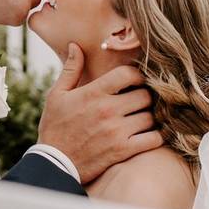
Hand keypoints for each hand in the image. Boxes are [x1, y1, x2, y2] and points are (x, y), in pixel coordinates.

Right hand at [36, 43, 162, 183]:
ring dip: (149, 117)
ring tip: (142, 117)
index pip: (128, 74)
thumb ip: (70, 69)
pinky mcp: (123, 150)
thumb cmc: (55, 126)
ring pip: (150, 117)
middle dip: (144, 96)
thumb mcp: (56, 95)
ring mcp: (117, 131)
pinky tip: (148, 134)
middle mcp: (108, 110)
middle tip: (140, 100)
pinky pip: (153, 139)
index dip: (137, 75)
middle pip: (145, 95)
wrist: (53, 163)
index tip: (135, 80)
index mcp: (93, 93)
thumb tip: (75, 46)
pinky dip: (155, 136)